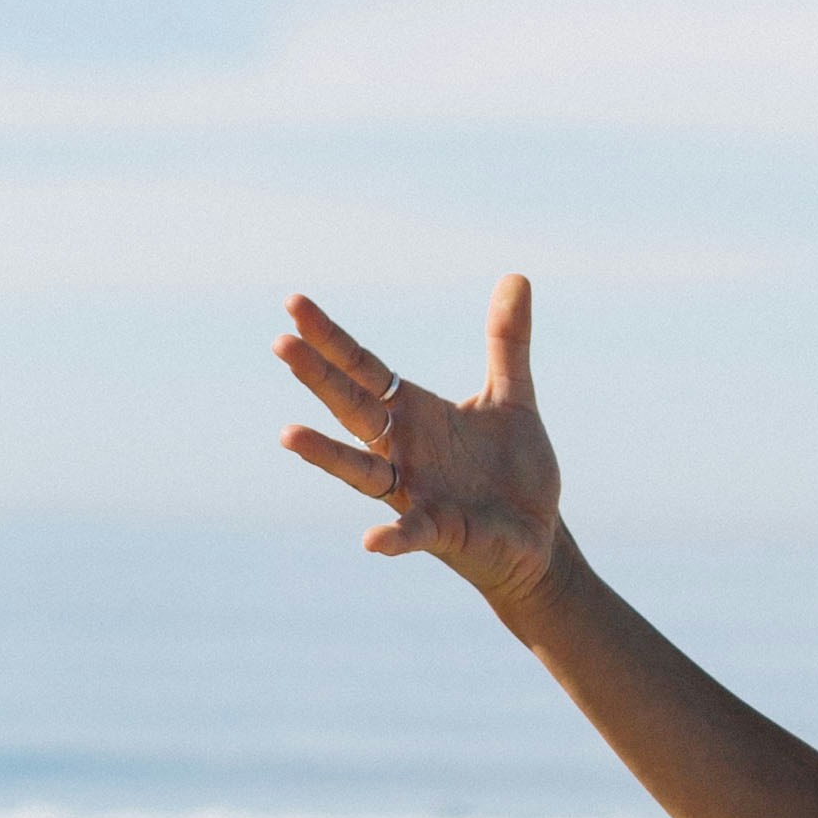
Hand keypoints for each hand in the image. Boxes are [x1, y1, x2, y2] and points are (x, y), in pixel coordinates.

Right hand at [277, 276, 563, 616]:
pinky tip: (371, 540)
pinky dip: (392, 537)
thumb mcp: (512, 396)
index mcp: (413, 412)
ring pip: (361, 470)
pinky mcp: (440, 531)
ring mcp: (414, 492)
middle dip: (319, 378)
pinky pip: (410, 533)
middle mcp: (401, 449)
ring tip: (288, 435)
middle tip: (281, 344)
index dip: (331, 338)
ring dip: (326, 455)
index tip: (294, 304)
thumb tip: (518, 276)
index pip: (362, 368)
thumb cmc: (513, 468)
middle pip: (351, 407)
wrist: (536, 532)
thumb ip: (507, 342)